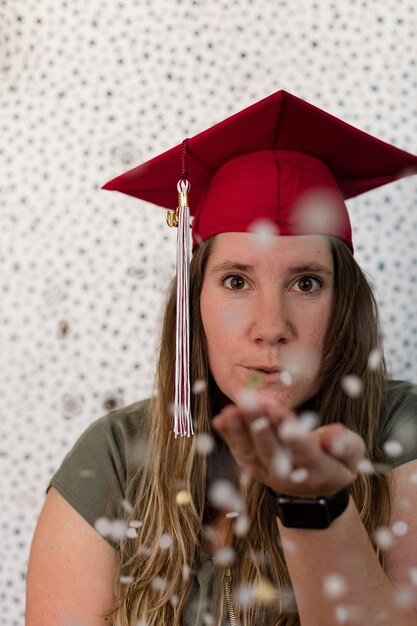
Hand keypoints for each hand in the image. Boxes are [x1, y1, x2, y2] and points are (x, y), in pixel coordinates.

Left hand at [211, 401, 365, 497]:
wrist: (314, 490)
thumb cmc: (335, 461)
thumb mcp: (352, 456)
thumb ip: (346, 445)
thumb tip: (333, 436)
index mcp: (318, 471)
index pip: (303, 451)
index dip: (291, 432)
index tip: (280, 411)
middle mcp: (289, 476)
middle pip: (271, 450)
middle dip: (259, 425)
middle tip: (249, 400)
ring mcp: (267, 474)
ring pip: (251, 453)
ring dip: (238, 431)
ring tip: (230, 410)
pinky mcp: (253, 467)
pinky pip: (239, 453)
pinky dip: (228, 437)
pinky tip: (219, 420)